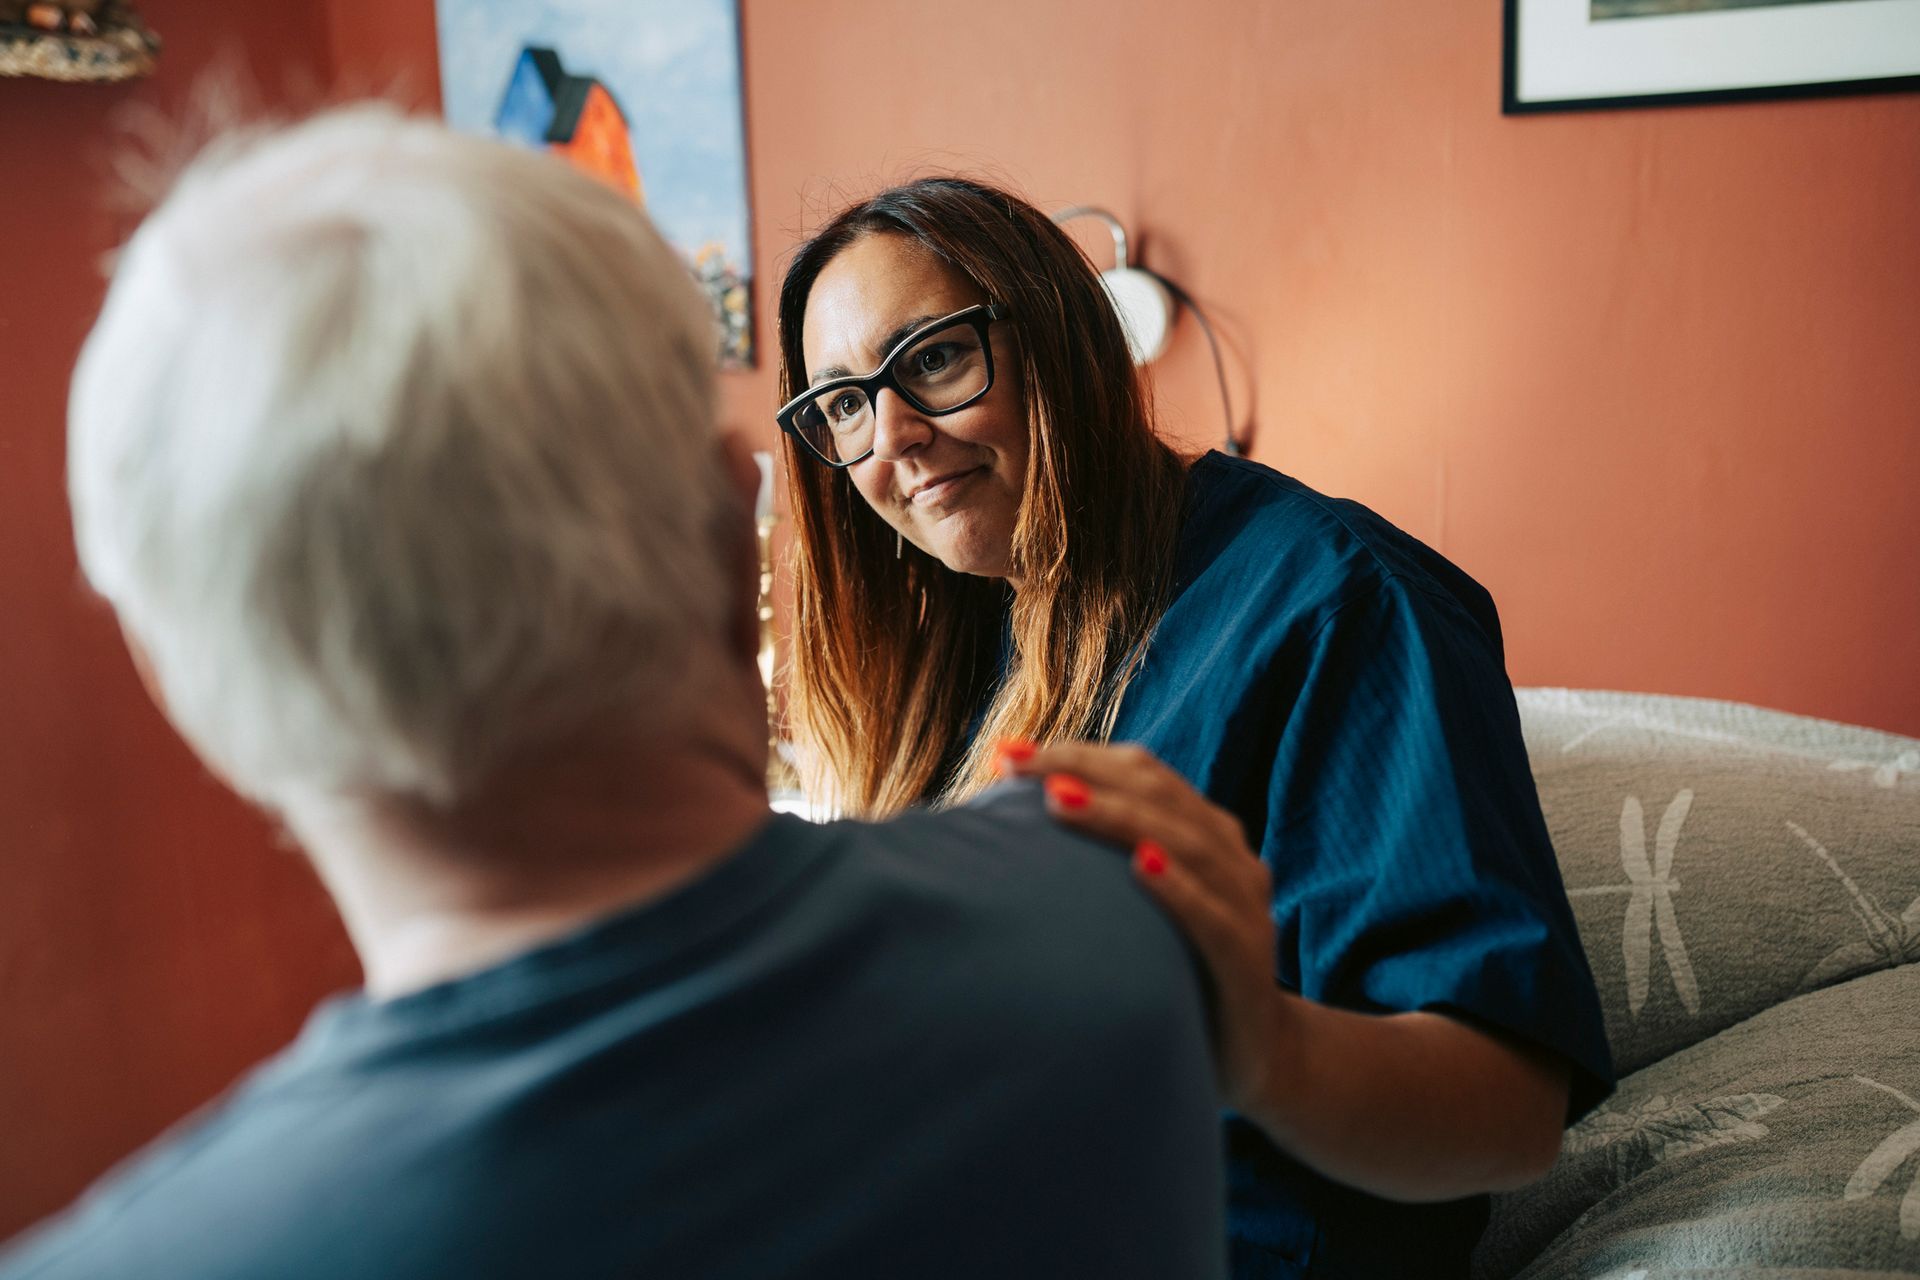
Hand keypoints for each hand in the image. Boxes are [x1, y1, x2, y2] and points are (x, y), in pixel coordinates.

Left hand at [996, 739, 1285, 1114]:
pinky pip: (1215, 919)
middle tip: (1017, 765)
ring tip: (1059, 799)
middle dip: (1084, 772)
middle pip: (1159, 794)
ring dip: (1120, 817)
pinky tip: (1143, 867)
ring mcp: (1246, 907)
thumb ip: (1101, 866)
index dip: (1078, 756)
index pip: (1143, 774)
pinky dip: (1180, 889)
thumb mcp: (1139, 908)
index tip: (1006, 755)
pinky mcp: (1249, 962)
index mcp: (1204, 833)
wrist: (1255, 1053)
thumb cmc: (1177, 969)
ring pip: (1186, 843)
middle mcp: (1231, 858)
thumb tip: (1007, 830)